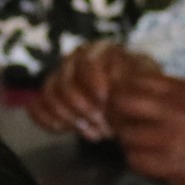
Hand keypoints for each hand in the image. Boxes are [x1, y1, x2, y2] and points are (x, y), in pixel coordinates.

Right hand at [32, 41, 157, 139]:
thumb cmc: (139, 85)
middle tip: (106, 128)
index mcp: (98, 51)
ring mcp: (59, 77)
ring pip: (50, 96)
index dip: (94, 84)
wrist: (130, 95)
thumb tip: (116, 89)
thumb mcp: (147, 78)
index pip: (86, 64)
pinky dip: (46, 120)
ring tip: (95, 134)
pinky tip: (64, 129)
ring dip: (71, 119)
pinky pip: (37, 107)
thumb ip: (135, 80)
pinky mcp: (50, 96)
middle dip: (85, 111)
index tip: (106, 102)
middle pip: (66, 85)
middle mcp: (74, 60)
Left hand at [107, 73, 184, 184]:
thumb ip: (179, 94)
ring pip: (126, 135)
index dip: (123, 90)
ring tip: (136, 144)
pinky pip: (137, 160)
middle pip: (123, 103)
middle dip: (115, 112)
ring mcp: (171, 139)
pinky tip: (148, 160)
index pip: (137, 81)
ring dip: (127, 140)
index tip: (123, 99)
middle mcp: (175, 111)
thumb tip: (147, 92)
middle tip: (119, 121)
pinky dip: (137, 160)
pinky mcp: (172, 165)